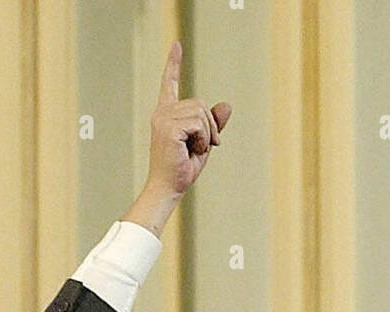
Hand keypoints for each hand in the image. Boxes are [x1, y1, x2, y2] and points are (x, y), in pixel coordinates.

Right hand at [123, 42, 231, 236]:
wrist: (168, 188)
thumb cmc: (182, 169)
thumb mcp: (203, 143)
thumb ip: (213, 124)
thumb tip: (227, 105)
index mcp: (167, 113)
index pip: (169, 83)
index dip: (173, 64)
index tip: (176, 45)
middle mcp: (162, 112)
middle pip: (199, 103)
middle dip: (210, 126)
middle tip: (205, 147)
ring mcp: (163, 118)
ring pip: (201, 113)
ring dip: (207, 135)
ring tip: (194, 150)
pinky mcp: (169, 127)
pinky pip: (199, 124)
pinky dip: (203, 139)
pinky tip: (192, 151)